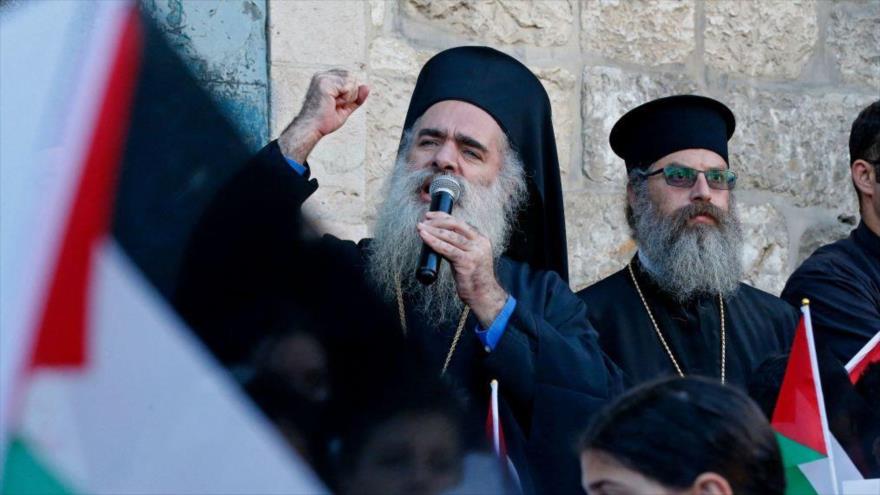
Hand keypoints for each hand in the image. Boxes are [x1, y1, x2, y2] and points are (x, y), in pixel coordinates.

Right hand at [278, 69, 369, 163]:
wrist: (311, 129)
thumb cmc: (324, 121)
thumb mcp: (345, 108)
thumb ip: (356, 98)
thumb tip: (367, 86)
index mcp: (325, 78)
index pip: (350, 77)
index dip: (350, 93)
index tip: (336, 104)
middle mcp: (322, 75)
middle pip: (352, 77)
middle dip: (350, 94)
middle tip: (335, 105)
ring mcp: (322, 77)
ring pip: (352, 81)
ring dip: (348, 97)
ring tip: (333, 105)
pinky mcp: (324, 82)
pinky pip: (348, 86)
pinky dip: (346, 98)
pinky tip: (333, 104)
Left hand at [417, 211, 507, 326]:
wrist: (483, 295)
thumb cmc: (473, 278)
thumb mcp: (468, 256)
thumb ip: (458, 246)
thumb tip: (438, 238)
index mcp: (481, 239)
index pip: (460, 222)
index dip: (443, 217)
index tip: (430, 215)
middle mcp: (480, 242)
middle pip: (456, 225)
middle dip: (437, 221)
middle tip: (423, 221)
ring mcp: (474, 252)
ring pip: (450, 236)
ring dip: (433, 230)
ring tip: (420, 228)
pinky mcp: (467, 262)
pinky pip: (447, 249)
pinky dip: (434, 242)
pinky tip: (424, 237)